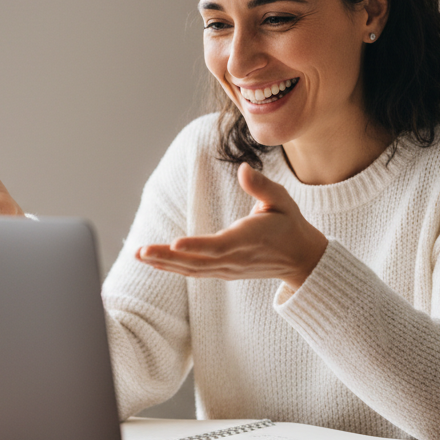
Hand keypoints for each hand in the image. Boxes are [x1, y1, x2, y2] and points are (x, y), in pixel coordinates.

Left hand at [135, 163, 327, 289]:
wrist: (300, 258)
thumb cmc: (289, 224)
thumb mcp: (282, 200)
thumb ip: (262, 186)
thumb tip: (243, 168)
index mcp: (248, 240)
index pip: (219, 246)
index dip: (196, 246)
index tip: (174, 243)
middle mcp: (234, 259)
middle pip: (196, 261)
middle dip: (167, 257)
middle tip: (141, 251)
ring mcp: (227, 269)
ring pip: (192, 269)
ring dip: (164, 263)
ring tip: (139, 254)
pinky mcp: (223, 271)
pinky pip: (195, 271)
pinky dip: (173, 268)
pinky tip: (154, 262)